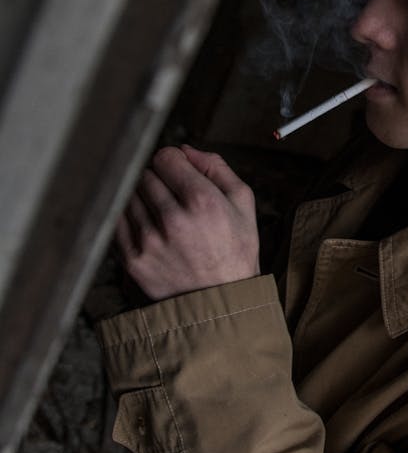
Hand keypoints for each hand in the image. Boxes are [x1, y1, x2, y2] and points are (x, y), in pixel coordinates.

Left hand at [116, 145, 260, 300]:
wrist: (222, 302)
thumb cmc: (235, 250)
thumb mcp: (243, 204)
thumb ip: (216, 167)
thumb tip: (185, 150)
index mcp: (202, 201)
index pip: (165, 158)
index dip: (173, 162)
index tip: (179, 173)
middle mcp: (173, 220)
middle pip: (146, 175)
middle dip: (159, 180)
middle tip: (174, 197)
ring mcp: (149, 241)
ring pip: (130, 196)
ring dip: (143, 199)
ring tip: (163, 215)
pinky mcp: (133, 260)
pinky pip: (119, 222)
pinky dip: (131, 219)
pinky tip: (150, 228)